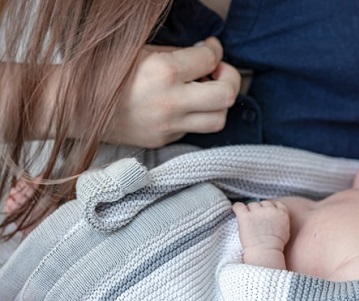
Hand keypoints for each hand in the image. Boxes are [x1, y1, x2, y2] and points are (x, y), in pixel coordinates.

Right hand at [105, 37, 240, 147]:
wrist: (74, 106)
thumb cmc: (106, 73)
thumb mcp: (143, 52)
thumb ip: (179, 55)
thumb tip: (206, 57)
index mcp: (164, 72)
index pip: (210, 60)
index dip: (216, 50)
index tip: (211, 49)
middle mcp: (170, 102)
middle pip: (227, 96)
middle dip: (230, 79)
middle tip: (219, 72)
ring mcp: (167, 126)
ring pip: (219, 120)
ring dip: (219, 104)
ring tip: (206, 92)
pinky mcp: (162, 141)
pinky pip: (194, 130)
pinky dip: (196, 116)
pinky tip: (183, 106)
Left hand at [233, 200, 290, 265]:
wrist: (265, 252)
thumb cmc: (275, 246)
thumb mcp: (286, 231)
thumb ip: (282, 220)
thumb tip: (277, 216)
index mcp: (281, 213)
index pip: (276, 203)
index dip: (270, 208)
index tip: (266, 213)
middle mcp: (270, 209)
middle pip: (263, 203)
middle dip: (260, 210)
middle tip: (256, 220)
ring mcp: (257, 212)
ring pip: (252, 204)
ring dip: (250, 210)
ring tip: (247, 220)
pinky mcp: (245, 216)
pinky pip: (238, 206)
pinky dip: (237, 207)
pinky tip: (236, 211)